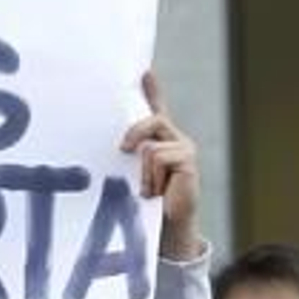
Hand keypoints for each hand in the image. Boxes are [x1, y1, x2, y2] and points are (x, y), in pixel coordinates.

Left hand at [120, 70, 201, 260]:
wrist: (166, 228)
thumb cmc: (143, 203)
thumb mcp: (128, 176)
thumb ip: (126, 158)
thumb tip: (111, 148)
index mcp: (159, 140)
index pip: (156, 108)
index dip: (152, 89)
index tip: (144, 71)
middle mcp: (174, 139)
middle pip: (149, 120)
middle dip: (133, 133)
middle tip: (123, 149)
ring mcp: (184, 148)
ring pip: (149, 146)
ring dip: (142, 172)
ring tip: (147, 190)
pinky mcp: (187, 159)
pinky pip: (157, 156)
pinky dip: (150, 177)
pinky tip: (155, 192)